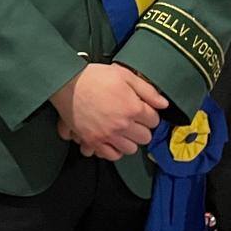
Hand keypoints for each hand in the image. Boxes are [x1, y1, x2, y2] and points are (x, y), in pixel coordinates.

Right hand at [50, 64, 166, 159]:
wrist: (66, 83)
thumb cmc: (94, 77)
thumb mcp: (124, 75)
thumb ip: (147, 90)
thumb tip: (164, 104)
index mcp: (133, 108)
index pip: (154, 120)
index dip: (149, 114)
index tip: (141, 110)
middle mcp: (122, 125)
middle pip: (145, 137)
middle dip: (141, 128)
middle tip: (132, 120)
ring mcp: (108, 135)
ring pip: (130, 149)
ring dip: (129, 140)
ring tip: (122, 130)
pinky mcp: (93, 140)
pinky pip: (111, 155)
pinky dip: (114, 150)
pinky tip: (111, 140)